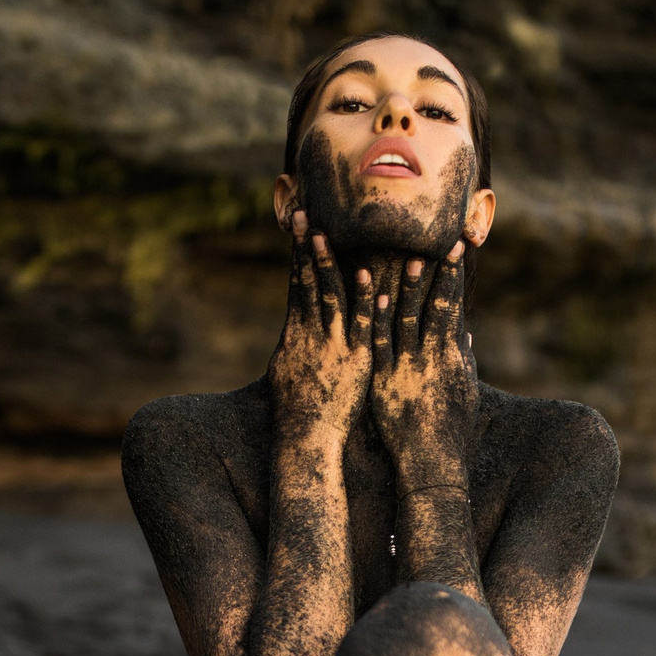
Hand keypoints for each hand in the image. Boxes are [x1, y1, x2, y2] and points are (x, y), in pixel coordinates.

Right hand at [267, 211, 372, 438]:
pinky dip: (364, 302)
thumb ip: (296, 345)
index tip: (299, 227)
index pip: (297, 284)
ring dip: (328, 266)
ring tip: (325, 236)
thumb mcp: (289, 370)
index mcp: (296, 333)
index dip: (298, 255)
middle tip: (304, 217)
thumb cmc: (296, 410)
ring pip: (330, 298)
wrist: (306, 438)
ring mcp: (333, 345)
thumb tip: (295, 327)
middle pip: (309, 283)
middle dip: (306, 249)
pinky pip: (361, 327)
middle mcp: (312, 334)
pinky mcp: (355, 360)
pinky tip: (366, 279)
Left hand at [368, 241, 476, 485]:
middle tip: (437, 244)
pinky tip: (378, 298)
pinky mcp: (386, 381)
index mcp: (452, 357)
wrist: (432, 460)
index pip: (453, 308)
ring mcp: (409, 368)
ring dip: (411, 290)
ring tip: (412, 260)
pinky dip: (380, 322)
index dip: (454, 279)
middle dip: (437, 275)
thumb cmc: (451, 429)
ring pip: (409, 321)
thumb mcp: (464, 391)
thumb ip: (464, 360)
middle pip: (435, 308)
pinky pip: (382, 345)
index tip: (454, 252)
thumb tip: (466, 335)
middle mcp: (433, 358)